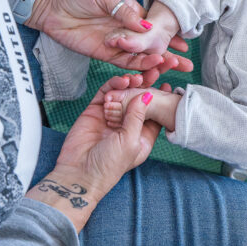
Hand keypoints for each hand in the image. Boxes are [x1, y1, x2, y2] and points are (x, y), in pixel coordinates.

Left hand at [27, 0, 192, 73]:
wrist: (50, 5)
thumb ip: (125, 11)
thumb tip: (148, 25)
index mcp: (129, 12)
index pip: (154, 26)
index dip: (169, 34)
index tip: (185, 43)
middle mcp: (125, 30)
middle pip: (151, 44)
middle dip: (168, 53)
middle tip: (185, 63)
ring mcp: (115, 43)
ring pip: (139, 56)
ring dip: (155, 61)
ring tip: (170, 66)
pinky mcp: (103, 54)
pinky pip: (123, 63)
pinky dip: (137, 66)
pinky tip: (150, 68)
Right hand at [35, 74, 169, 229]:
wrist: (78, 173)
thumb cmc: (108, 165)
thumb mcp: (130, 141)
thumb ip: (138, 117)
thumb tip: (147, 95)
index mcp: (141, 136)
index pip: (154, 114)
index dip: (160, 100)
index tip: (167, 84)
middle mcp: (127, 125)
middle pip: (139, 101)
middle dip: (146, 87)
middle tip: (153, 72)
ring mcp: (111, 116)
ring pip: (124, 94)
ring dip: (131, 84)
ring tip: (137, 78)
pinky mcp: (95, 111)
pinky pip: (106, 93)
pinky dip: (113, 85)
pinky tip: (122, 80)